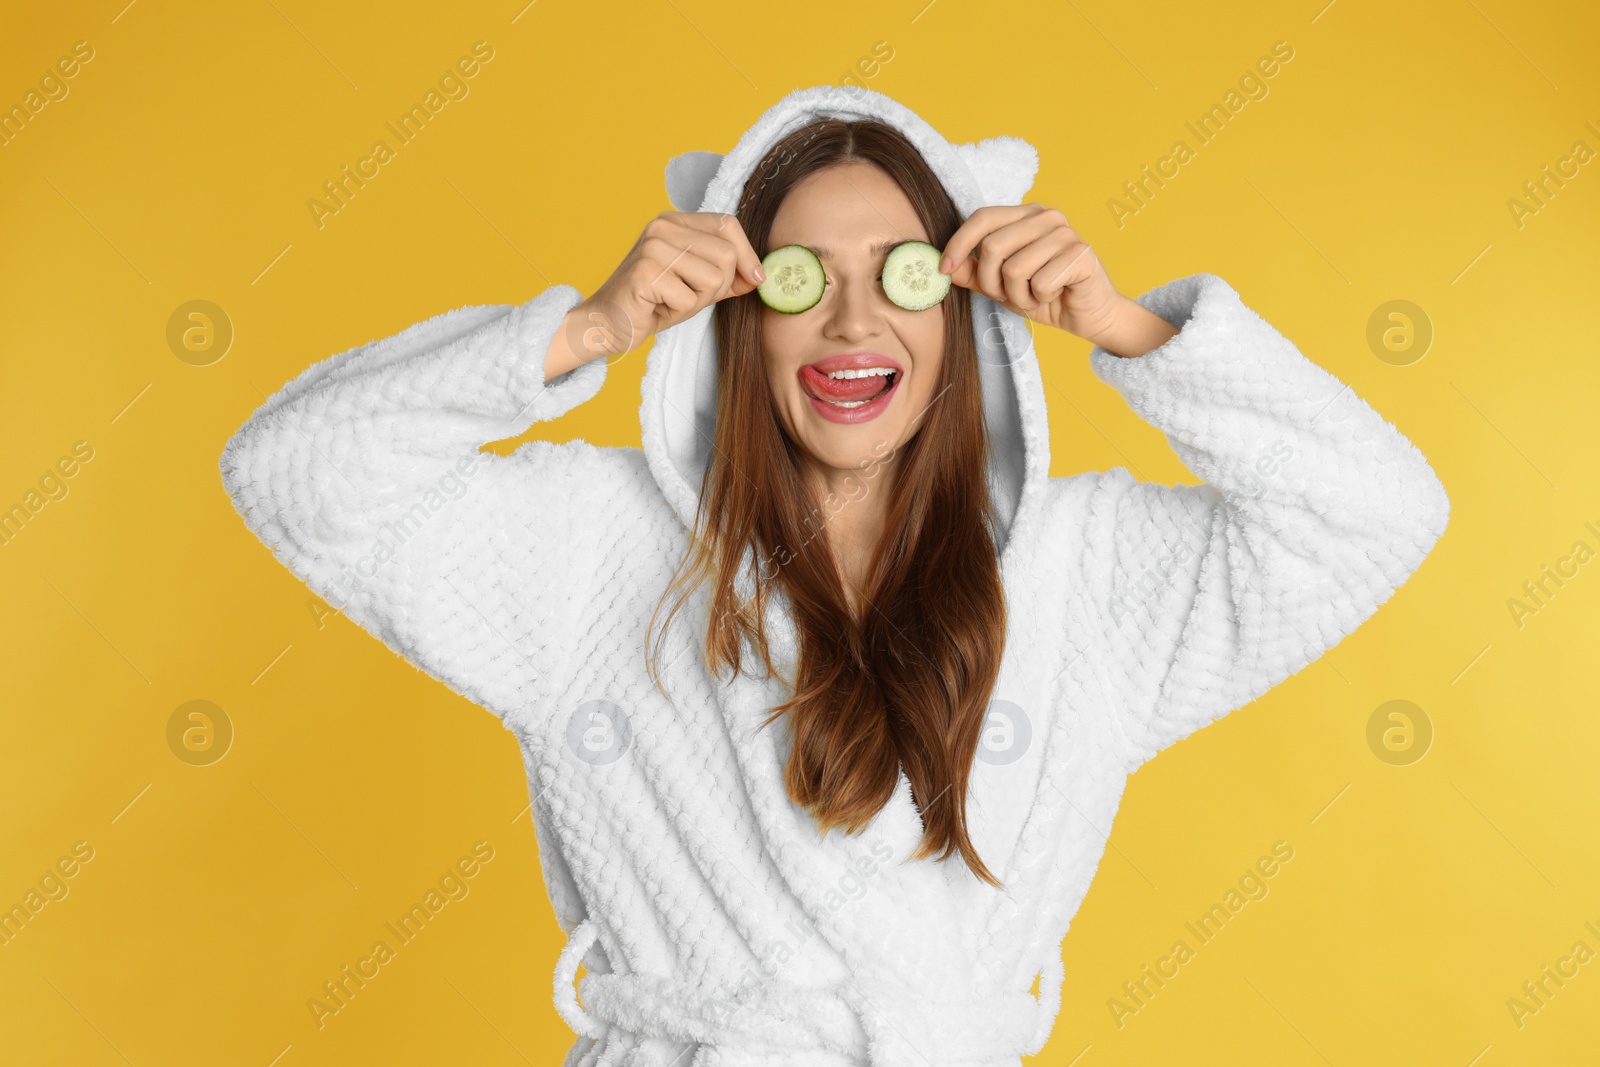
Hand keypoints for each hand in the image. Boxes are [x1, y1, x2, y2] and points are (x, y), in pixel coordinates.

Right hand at [569, 212, 765, 361]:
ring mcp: (653, 247)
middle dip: (718, 286)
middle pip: (726, 254)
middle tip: (689, 296)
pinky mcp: (646, 272)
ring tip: (671, 300)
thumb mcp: (696, 284)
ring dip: (698, 300)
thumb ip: (726, 275)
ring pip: (713, 277)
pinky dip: (679, 311)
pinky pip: (690, 299)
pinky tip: (657, 307)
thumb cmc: (653, 303)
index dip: (747, 254)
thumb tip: (759, 275)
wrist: (607, 323)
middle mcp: (662, 226)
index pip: (727, 224)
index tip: (755, 279)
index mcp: (674, 220)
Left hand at [938, 205, 1125, 342]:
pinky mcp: (1080, 254)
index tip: (944, 269)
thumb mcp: (1000, 285)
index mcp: (1026, 215)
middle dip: (990, 281)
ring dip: (1017, 295)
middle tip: (1005, 294)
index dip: (958, 243)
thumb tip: (943, 266)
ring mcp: (1065, 233)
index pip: (982, 217)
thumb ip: (973, 272)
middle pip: (992, 246)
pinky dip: (1040, 299)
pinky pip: (1039, 283)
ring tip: (1034, 295)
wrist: (1088, 316)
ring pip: (1014, 269)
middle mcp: (1046, 217)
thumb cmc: (1045, 295)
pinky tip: (1054, 296)